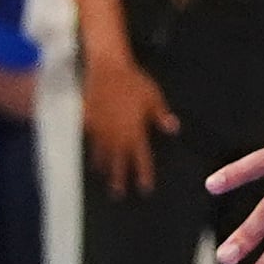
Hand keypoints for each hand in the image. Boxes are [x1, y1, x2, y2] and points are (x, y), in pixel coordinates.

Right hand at [83, 51, 178, 198]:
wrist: (107, 70)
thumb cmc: (134, 82)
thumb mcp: (153, 97)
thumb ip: (161, 115)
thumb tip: (174, 128)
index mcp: (135, 132)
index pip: (141, 158)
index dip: (143, 174)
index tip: (145, 188)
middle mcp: (117, 135)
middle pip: (118, 162)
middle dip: (119, 178)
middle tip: (118, 193)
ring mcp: (100, 130)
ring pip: (102, 154)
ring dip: (104, 166)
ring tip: (103, 175)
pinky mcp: (89, 122)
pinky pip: (90, 141)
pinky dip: (92, 150)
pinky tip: (91, 154)